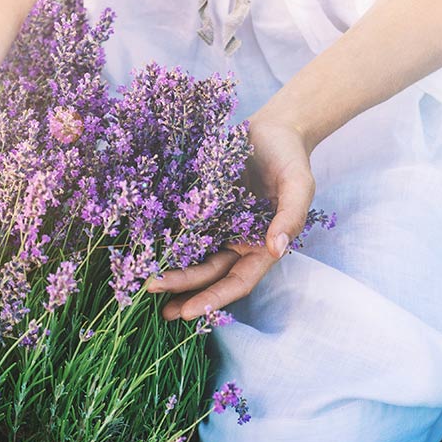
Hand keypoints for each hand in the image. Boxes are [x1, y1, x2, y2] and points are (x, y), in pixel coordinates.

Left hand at [146, 114, 314, 320]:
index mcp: (261, 247)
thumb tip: (276, 249)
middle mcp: (237, 243)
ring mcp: (218, 227)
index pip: (236, 283)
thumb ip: (290, 217)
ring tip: (143, 283)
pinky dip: (165, 241)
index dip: (213, 299)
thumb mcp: (298, 185)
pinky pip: (182, 229)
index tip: (187, 312)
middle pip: (208, 274)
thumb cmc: (289, 158)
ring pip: (191, 257)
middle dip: (181, 288)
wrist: (273, 129)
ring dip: (170, 271)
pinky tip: (142, 247)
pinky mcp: (201, 207)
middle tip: (150, 292)